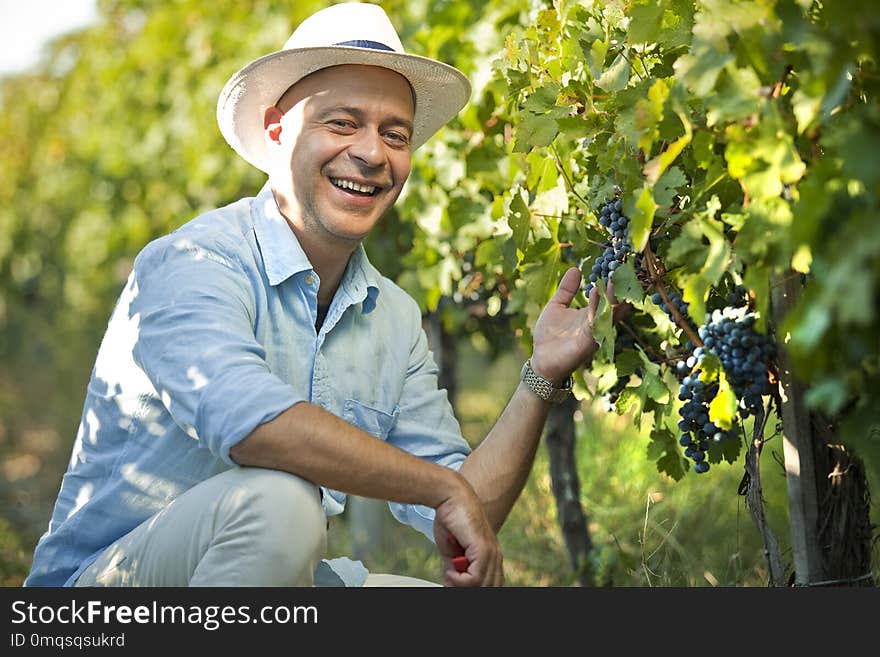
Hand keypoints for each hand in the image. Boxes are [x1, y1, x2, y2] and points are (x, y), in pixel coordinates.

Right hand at [432, 476, 503, 586]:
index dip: (473, 587)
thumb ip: (456, 568)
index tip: (454, 584)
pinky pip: (475, 579)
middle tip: (450, 582)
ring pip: (483, 586)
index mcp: (491, 555)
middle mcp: (495, 555)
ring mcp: (491, 552)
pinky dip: (460, 581)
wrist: (451, 497)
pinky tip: (450, 572)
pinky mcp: (483, 549)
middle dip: (466, 588)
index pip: (492, 583)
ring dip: (461, 585)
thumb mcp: (452, 551)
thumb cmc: (451, 519)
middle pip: (489, 586)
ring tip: (449, 575)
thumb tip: (452, 584)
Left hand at [529, 267, 610, 383]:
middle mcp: (597, 321)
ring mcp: (594, 332)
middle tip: (623, 266)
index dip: (614, 279)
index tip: (618, 260)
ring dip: (612, 296)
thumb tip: (575, 268)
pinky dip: (596, 309)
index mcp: (592, 312)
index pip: (608, 294)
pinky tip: (595, 295)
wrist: (542, 362)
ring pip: (608, 312)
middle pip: (615, 302)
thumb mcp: (557, 307)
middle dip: (620, 286)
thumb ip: (567, 289)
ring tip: (613, 278)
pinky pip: (595, 323)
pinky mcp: (587, 342)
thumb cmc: (549, 336)